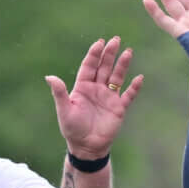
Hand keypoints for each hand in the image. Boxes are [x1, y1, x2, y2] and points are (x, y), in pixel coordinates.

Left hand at [47, 38, 142, 159]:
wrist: (86, 147)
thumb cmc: (72, 129)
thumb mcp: (64, 110)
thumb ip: (59, 93)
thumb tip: (49, 77)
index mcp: (83, 87)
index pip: (89, 66)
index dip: (94, 54)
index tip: (99, 42)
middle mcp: (96, 89)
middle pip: (104, 67)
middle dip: (109, 54)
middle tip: (116, 40)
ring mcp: (109, 98)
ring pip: (117, 77)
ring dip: (122, 65)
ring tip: (128, 51)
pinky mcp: (119, 108)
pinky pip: (128, 95)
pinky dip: (134, 87)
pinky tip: (139, 78)